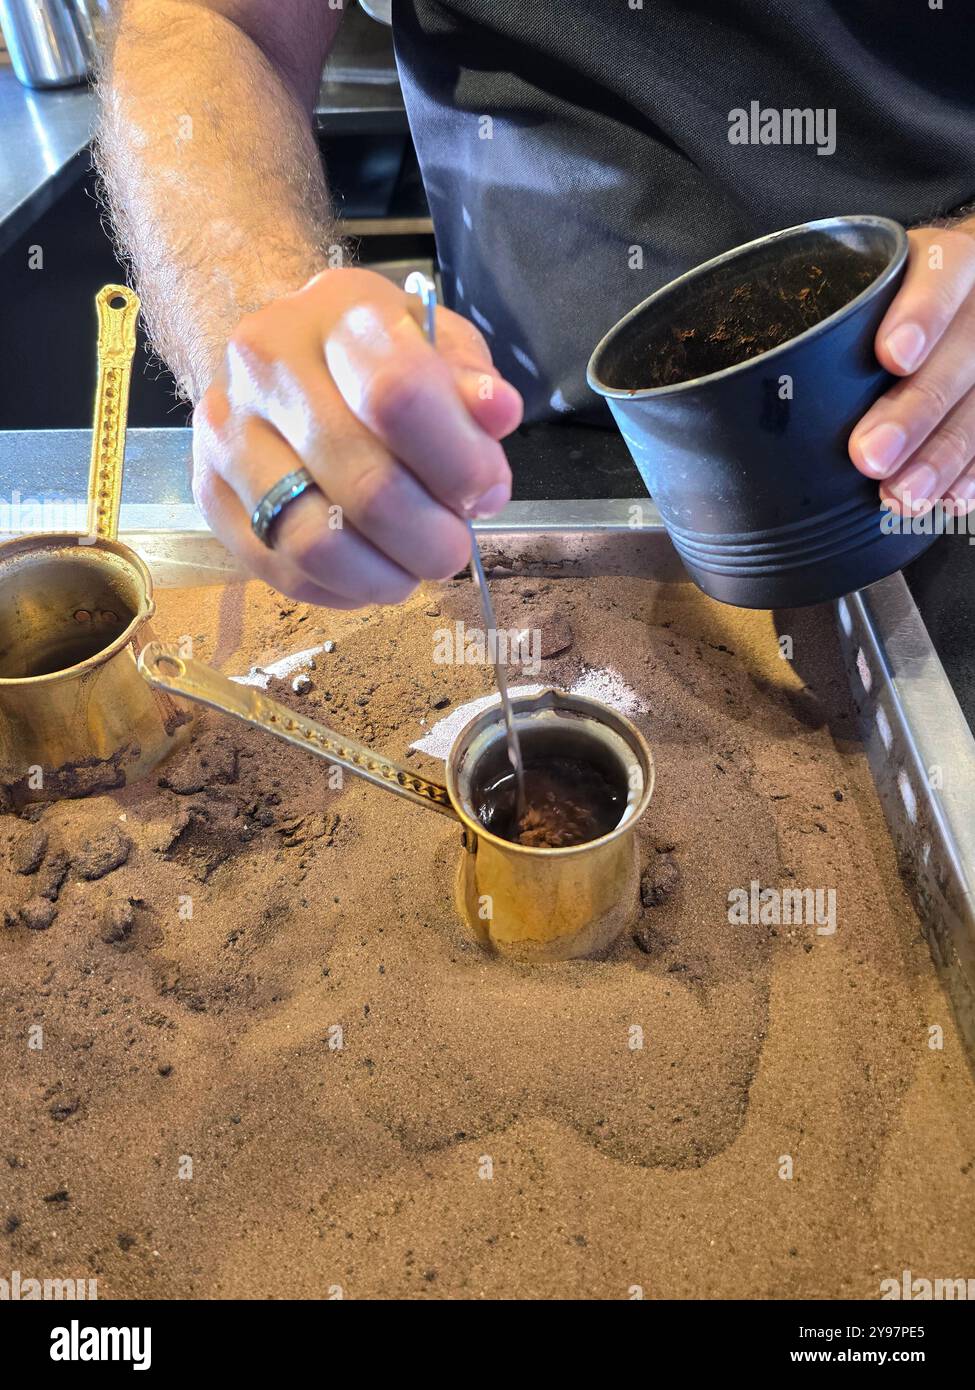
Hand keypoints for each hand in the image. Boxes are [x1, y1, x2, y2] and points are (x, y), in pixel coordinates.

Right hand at [193, 267, 522, 606]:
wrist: (276, 355)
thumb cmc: (370, 356)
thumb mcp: (435, 345)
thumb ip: (472, 383)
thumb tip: (496, 415)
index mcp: (333, 315)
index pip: (398, 395)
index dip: (459, 461)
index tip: (486, 490)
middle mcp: (265, 368)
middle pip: (365, 484)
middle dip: (432, 536)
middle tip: (454, 545)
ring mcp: (227, 434)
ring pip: (316, 542)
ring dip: (387, 575)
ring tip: (415, 566)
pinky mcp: (209, 493)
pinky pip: (282, 571)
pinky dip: (343, 589)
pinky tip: (371, 571)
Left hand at [849, 221, 974, 514]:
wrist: (956, 294)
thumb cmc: (890, 297)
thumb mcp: (862, 283)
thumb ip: (829, 316)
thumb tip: (747, 379)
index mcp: (944, 262)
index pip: (942, 274)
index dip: (922, 315)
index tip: (892, 356)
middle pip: (961, 354)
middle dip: (914, 411)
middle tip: (871, 454)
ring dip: (940, 456)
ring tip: (902, 494)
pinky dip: (970, 474)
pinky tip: (949, 499)